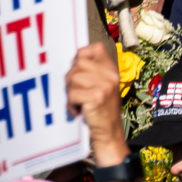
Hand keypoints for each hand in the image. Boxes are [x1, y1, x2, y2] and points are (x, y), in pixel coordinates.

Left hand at [65, 43, 125, 160]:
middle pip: (78, 64)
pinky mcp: (97, 97)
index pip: (95, 48)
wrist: (109, 134)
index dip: (81, 56)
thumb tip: (72, 61)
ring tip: (77, 102)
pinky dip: (70, 104)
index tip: (78, 70)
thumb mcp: (102, 86)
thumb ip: (91, 72)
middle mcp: (110, 75)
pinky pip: (72, 94)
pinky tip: (77, 111)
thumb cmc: (101, 110)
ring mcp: (105, 86)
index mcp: (112, 70)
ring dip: (70, 93)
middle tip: (75, 92)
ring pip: (73, 78)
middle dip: (71, 78)